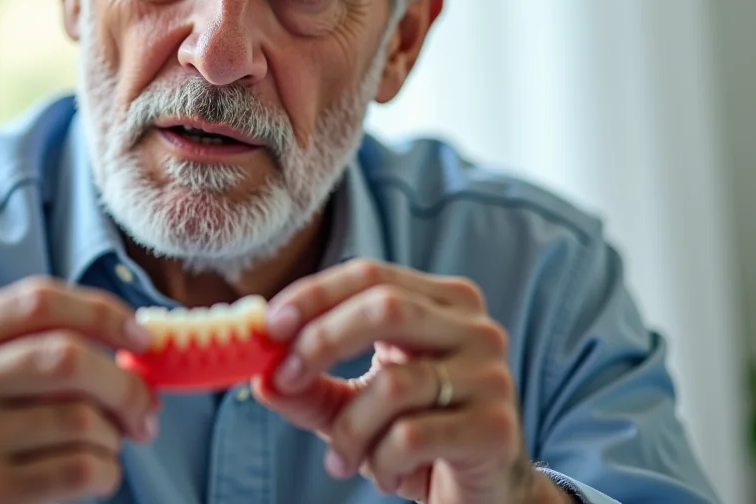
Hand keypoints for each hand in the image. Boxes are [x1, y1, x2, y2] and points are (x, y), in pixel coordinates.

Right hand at [0, 278, 157, 503]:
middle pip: (69, 358)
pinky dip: (105, 472)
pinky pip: (78, 470)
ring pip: (81, 419)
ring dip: (114, 435)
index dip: (104, 314)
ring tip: (107, 445)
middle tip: (144, 409)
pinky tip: (96, 474)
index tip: (142, 339)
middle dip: (125, 383)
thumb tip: (130, 346)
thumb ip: (21, 345)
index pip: (39, 299)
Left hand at [253, 260, 551, 503]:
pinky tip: (383, 475)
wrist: (485, 496)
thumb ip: (310, 387)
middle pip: (385, 308)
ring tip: (339, 460)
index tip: (269, 326)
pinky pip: (412, 435)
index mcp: (442, 303)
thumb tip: (260, 376)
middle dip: (321, 341)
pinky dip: (380, 461)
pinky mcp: (495, 428)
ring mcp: (491, 376)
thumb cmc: (418, 439)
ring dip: (349, 429)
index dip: (314, 295)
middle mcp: (475, 328)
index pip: (370, 275)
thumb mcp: (354, 406)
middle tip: (283, 380)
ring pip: (394, 384)